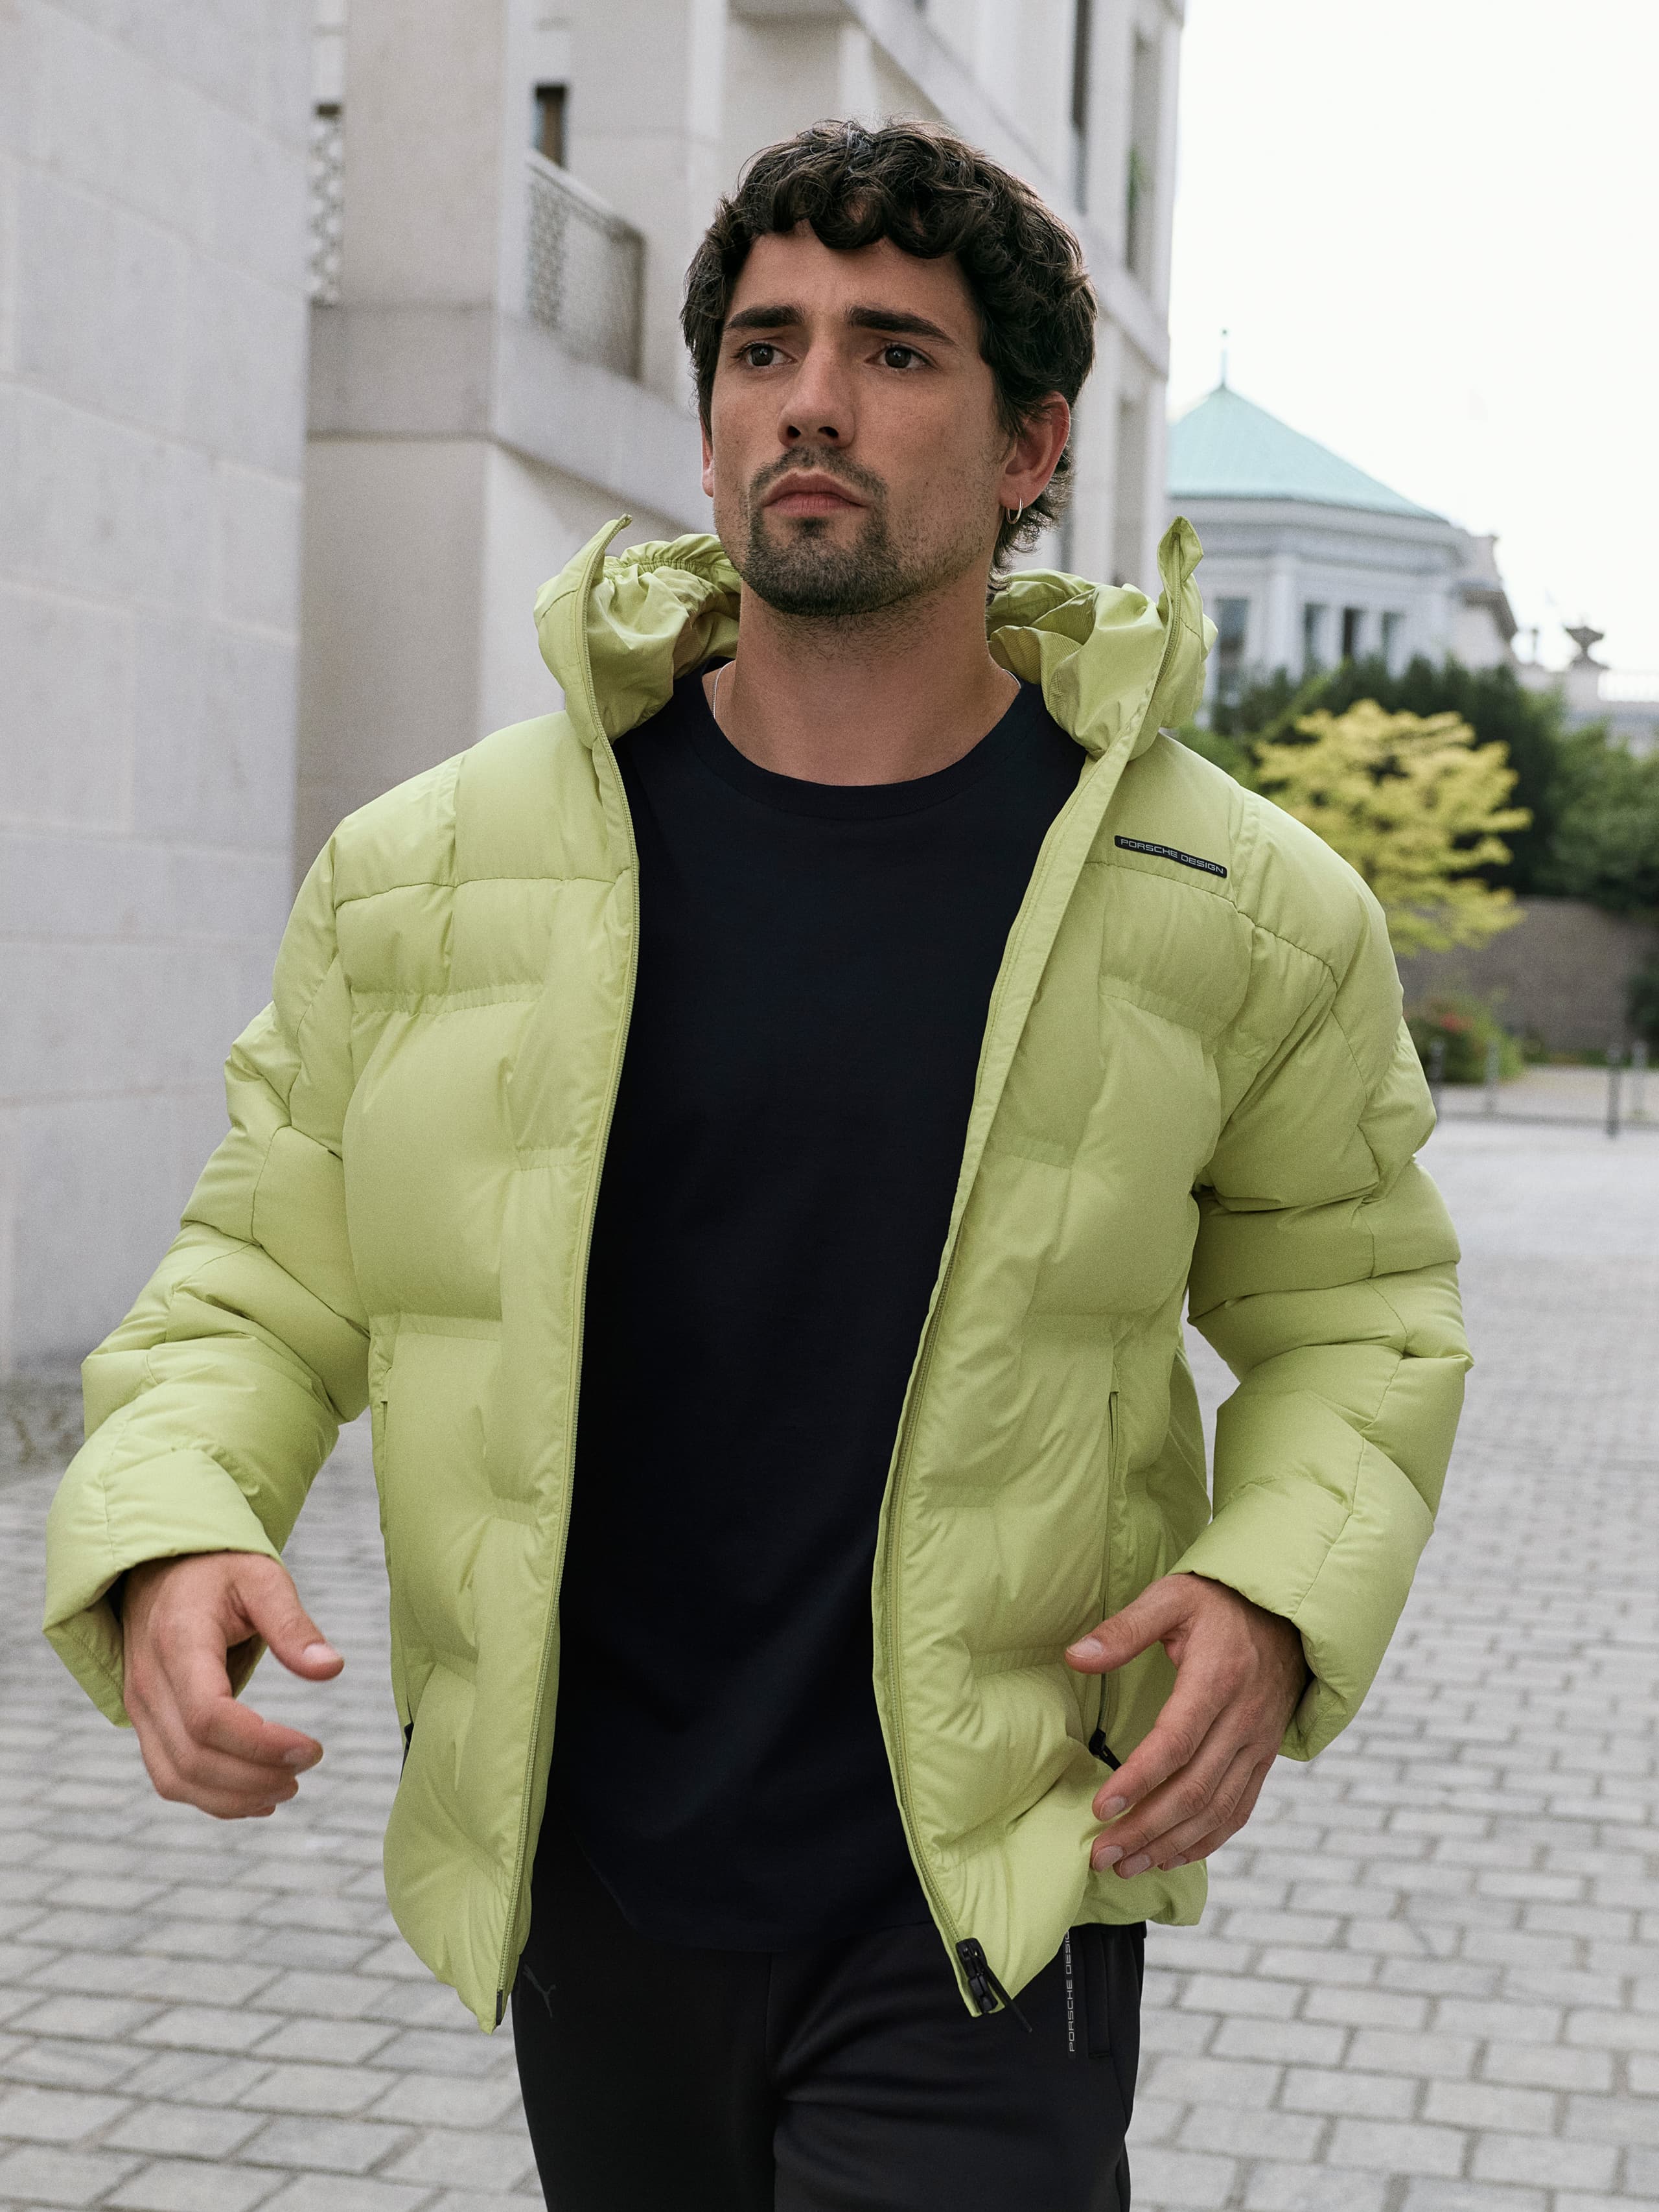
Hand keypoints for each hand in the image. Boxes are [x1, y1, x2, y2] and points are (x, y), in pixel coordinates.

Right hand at [121, 1552, 342, 1819]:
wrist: (160, 1569)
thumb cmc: (216, 1570)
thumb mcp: (261, 1578)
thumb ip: (293, 1624)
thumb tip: (331, 1668)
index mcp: (178, 1643)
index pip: (208, 1716)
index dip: (260, 1744)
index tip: (312, 1748)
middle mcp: (149, 1683)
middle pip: (194, 1757)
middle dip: (256, 1776)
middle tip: (309, 1764)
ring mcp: (140, 1708)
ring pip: (176, 1778)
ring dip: (234, 1797)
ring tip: (289, 1788)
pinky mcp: (146, 1723)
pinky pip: (170, 1776)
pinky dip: (211, 1798)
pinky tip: (258, 1797)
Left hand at [1065, 1573, 1306, 1877]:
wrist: (1287, 1612)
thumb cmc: (1219, 1603)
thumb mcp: (1171, 1598)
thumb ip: (1125, 1629)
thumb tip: (1076, 1656)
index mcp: (1217, 1679)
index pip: (1175, 1742)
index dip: (1139, 1779)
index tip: (1100, 1808)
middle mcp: (1243, 1720)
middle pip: (1194, 1789)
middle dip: (1145, 1829)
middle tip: (1101, 1854)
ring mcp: (1258, 1743)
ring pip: (1216, 1810)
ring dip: (1170, 1844)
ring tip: (1126, 1865)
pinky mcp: (1265, 1757)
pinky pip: (1239, 1809)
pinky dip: (1206, 1840)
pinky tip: (1171, 1856)